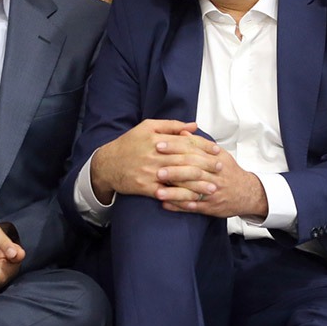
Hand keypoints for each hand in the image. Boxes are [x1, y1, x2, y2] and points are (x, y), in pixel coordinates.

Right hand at [89, 119, 219, 202]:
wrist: (107, 164)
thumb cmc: (129, 144)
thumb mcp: (147, 127)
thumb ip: (171, 125)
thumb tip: (194, 125)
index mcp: (156, 138)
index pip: (185, 141)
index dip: (203, 146)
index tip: (216, 150)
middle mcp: (154, 155)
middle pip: (185, 160)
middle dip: (205, 165)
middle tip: (220, 168)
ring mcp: (150, 172)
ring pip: (178, 178)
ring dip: (197, 184)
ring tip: (212, 188)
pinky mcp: (145, 187)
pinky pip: (167, 193)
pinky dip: (181, 197)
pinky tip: (193, 200)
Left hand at [156, 135, 267, 217]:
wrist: (247, 192)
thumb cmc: (228, 171)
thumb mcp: (219, 154)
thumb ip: (199, 144)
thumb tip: (182, 133)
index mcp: (214, 159)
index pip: (193, 150)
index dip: (175, 147)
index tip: (159, 145)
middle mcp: (214, 175)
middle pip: (193, 171)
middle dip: (174, 171)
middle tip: (156, 170)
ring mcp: (212, 192)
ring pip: (192, 192)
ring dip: (174, 193)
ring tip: (157, 192)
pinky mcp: (211, 207)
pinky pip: (193, 208)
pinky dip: (179, 207)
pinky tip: (165, 205)